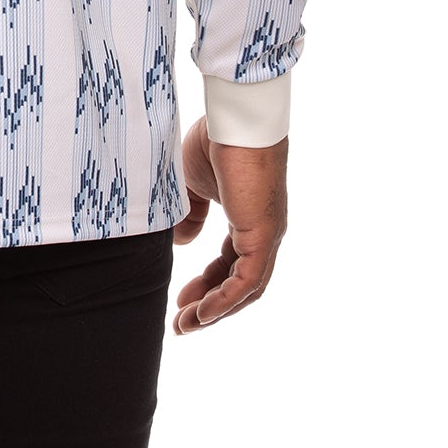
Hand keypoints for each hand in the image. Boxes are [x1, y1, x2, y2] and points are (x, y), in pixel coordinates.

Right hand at [171, 114, 287, 334]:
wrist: (234, 121)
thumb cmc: (216, 142)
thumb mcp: (192, 184)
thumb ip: (189, 214)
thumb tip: (181, 242)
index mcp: (249, 220)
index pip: (230, 264)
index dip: (207, 285)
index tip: (181, 299)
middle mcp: (263, 233)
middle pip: (239, 284)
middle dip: (209, 306)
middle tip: (181, 323)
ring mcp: (267, 237)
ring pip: (244, 289)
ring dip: (215, 311)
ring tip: (186, 325)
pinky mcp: (264, 236)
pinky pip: (247, 281)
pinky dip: (225, 301)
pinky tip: (203, 313)